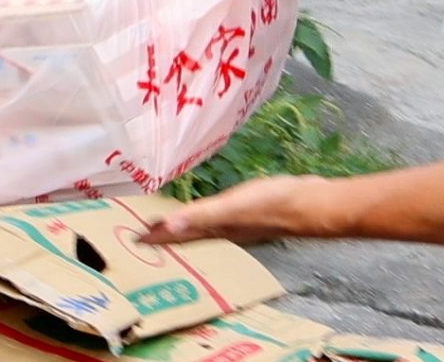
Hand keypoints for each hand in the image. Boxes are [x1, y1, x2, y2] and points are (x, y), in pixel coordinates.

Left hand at [139, 176, 321, 246]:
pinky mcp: (248, 213)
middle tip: (142, 231)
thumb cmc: (273, 203)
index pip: (179, 236)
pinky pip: (217, 217)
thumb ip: (202, 214)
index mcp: (217, 230)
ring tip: (166, 223)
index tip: (132, 239)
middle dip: (165, 235)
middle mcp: (224, 230)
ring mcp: (237, 223)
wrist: (311, 204)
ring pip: (202, 227)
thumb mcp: (234, 206)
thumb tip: (169, 225)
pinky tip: (208, 210)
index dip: (157, 238)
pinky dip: (204, 215)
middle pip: (188, 235)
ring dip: (183, 226)